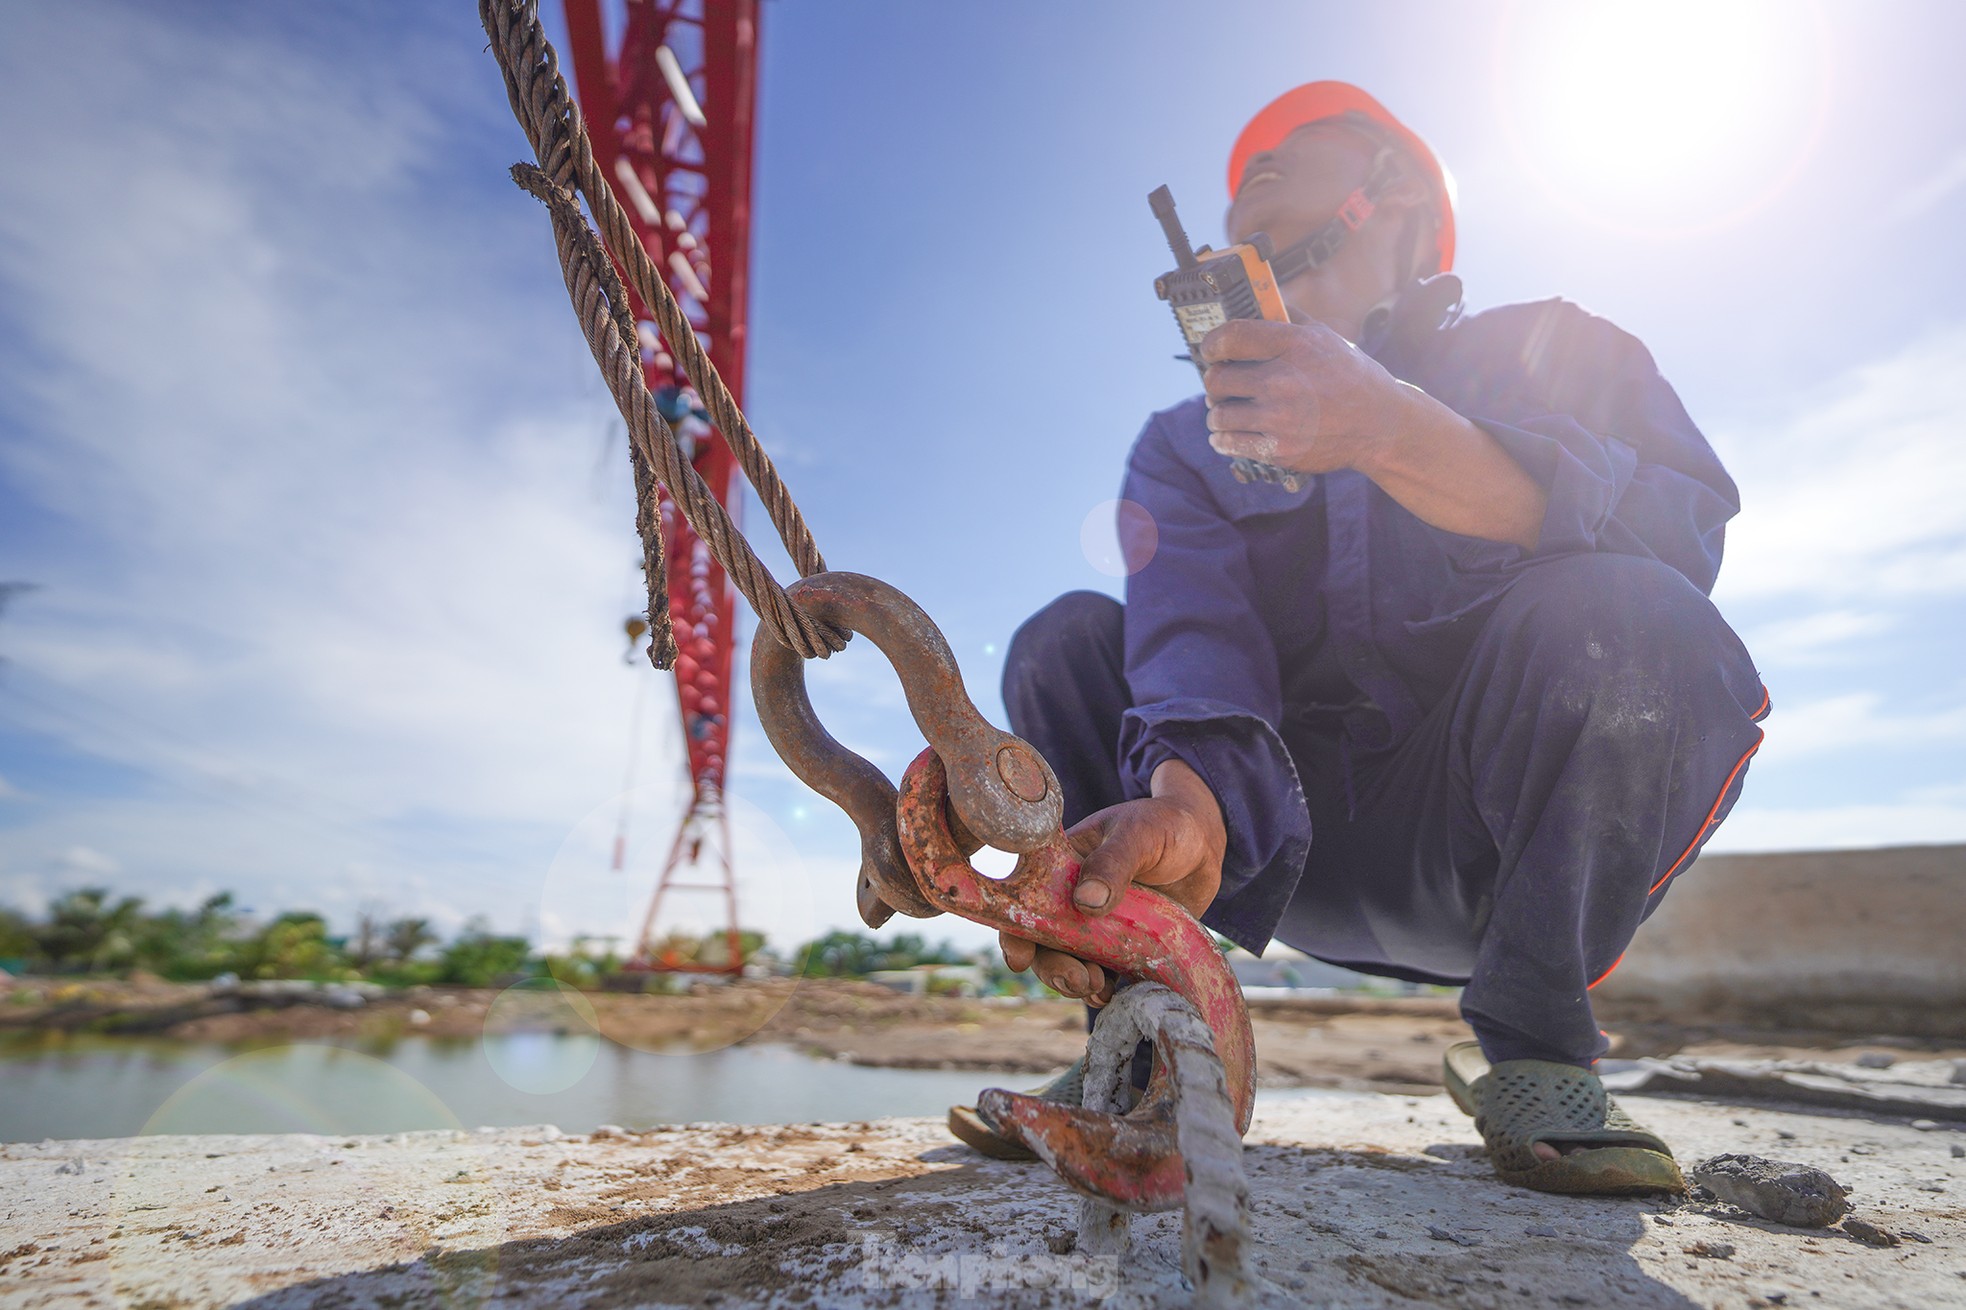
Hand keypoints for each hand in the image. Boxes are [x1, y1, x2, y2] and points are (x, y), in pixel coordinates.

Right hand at [998, 759, 1225, 1005]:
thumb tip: (1085, 902)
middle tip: (1079, 980)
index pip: (1024, 900)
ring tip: (1099, 989)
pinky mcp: (1123, 945)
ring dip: (1075, 983)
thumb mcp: (1138, 835)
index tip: (1020, 957)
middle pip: (1044, 943)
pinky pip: (1105, 974)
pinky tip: (1115, 994)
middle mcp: (1071, 900)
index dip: (1015, 931)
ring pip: (1071, 963)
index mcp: (1060, 866)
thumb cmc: (1165, 826)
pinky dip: (1103, 990)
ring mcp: (1097, 926)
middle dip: (1053, 968)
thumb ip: (1114, 862)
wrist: (1205, 845)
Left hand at [1198, 317, 1415, 476]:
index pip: (1232, 337)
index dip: (1212, 344)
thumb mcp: (1327, 338)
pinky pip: (1228, 442)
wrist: (1380, 425)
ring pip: (1218, 414)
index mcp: (1294, 346)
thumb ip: (1290, 319)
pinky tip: (1227, 433)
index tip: (1209, 350)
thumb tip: (1259, 300)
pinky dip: (1222, 439)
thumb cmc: (1350, 377)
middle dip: (1215, 381)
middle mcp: (1284, 381)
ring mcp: (1280, 418)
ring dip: (1218, 412)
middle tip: (1221, 385)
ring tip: (1226, 410)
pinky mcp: (1279, 449)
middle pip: (1217, 379)